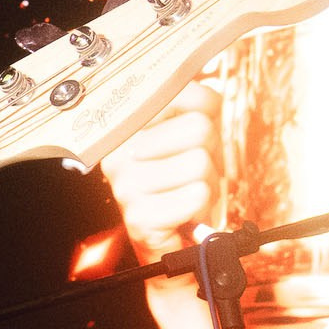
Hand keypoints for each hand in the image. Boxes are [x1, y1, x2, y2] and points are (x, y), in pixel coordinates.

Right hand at [98, 81, 223, 257]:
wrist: (178, 242)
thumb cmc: (186, 186)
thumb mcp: (194, 136)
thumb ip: (198, 103)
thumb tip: (206, 86)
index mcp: (128, 126)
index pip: (187, 94)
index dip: (205, 116)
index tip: (192, 137)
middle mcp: (119, 152)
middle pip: (198, 128)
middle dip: (209, 153)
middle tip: (191, 173)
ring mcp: (126, 184)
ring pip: (200, 163)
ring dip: (206, 183)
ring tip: (187, 191)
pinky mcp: (139, 215)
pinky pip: (196, 194)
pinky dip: (200, 206)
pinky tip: (183, 212)